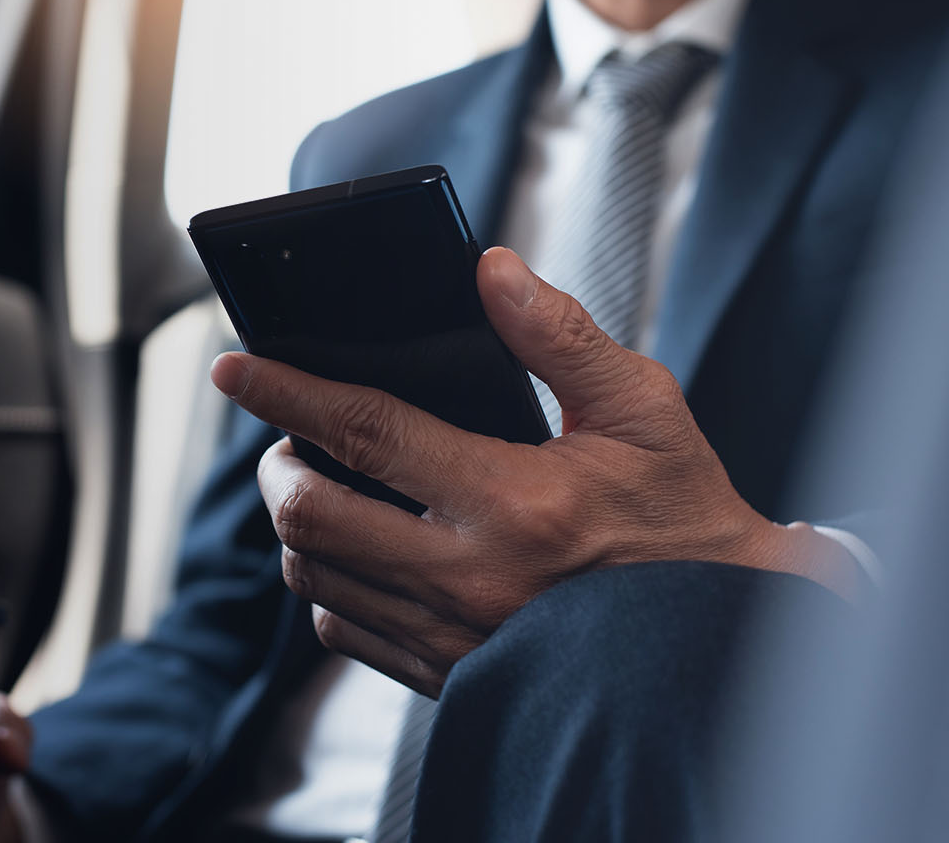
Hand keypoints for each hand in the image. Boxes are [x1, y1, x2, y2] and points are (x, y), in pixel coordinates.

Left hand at [211, 246, 864, 696]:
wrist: (715, 641)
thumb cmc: (679, 516)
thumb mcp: (640, 411)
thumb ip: (558, 337)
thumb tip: (489, 272)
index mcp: (514, 502)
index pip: (366, 432)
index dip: (286, 391)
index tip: (233, 366)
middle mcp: (469, 577)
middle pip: (310, 516)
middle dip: (277, 463)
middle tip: (289, 433)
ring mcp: (452, 636)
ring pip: (313, 576)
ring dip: (296, 522)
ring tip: (322, 481)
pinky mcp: (445, 676)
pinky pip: (342, 628)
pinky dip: (327, 581)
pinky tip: (360, 547)